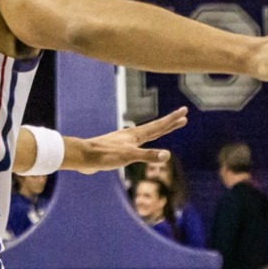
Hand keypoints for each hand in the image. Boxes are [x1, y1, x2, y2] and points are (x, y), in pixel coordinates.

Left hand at [66, 108, 188, 173]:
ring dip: (158, 131)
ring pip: (146, 135)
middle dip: (169, 123)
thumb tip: (167, 155)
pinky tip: (142, 144)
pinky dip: (146, 142)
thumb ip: (147, 156)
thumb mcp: (129, 156)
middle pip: (154, 128)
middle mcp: (131, 136)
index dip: (172, 120)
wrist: (83, 157)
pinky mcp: (118, 150)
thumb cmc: (105, 155)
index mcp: (135, 135)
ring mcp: (124, 141)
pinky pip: (138, 144)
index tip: (184, 111)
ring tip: (166, 127)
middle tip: (183, 117)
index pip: (158, 126)